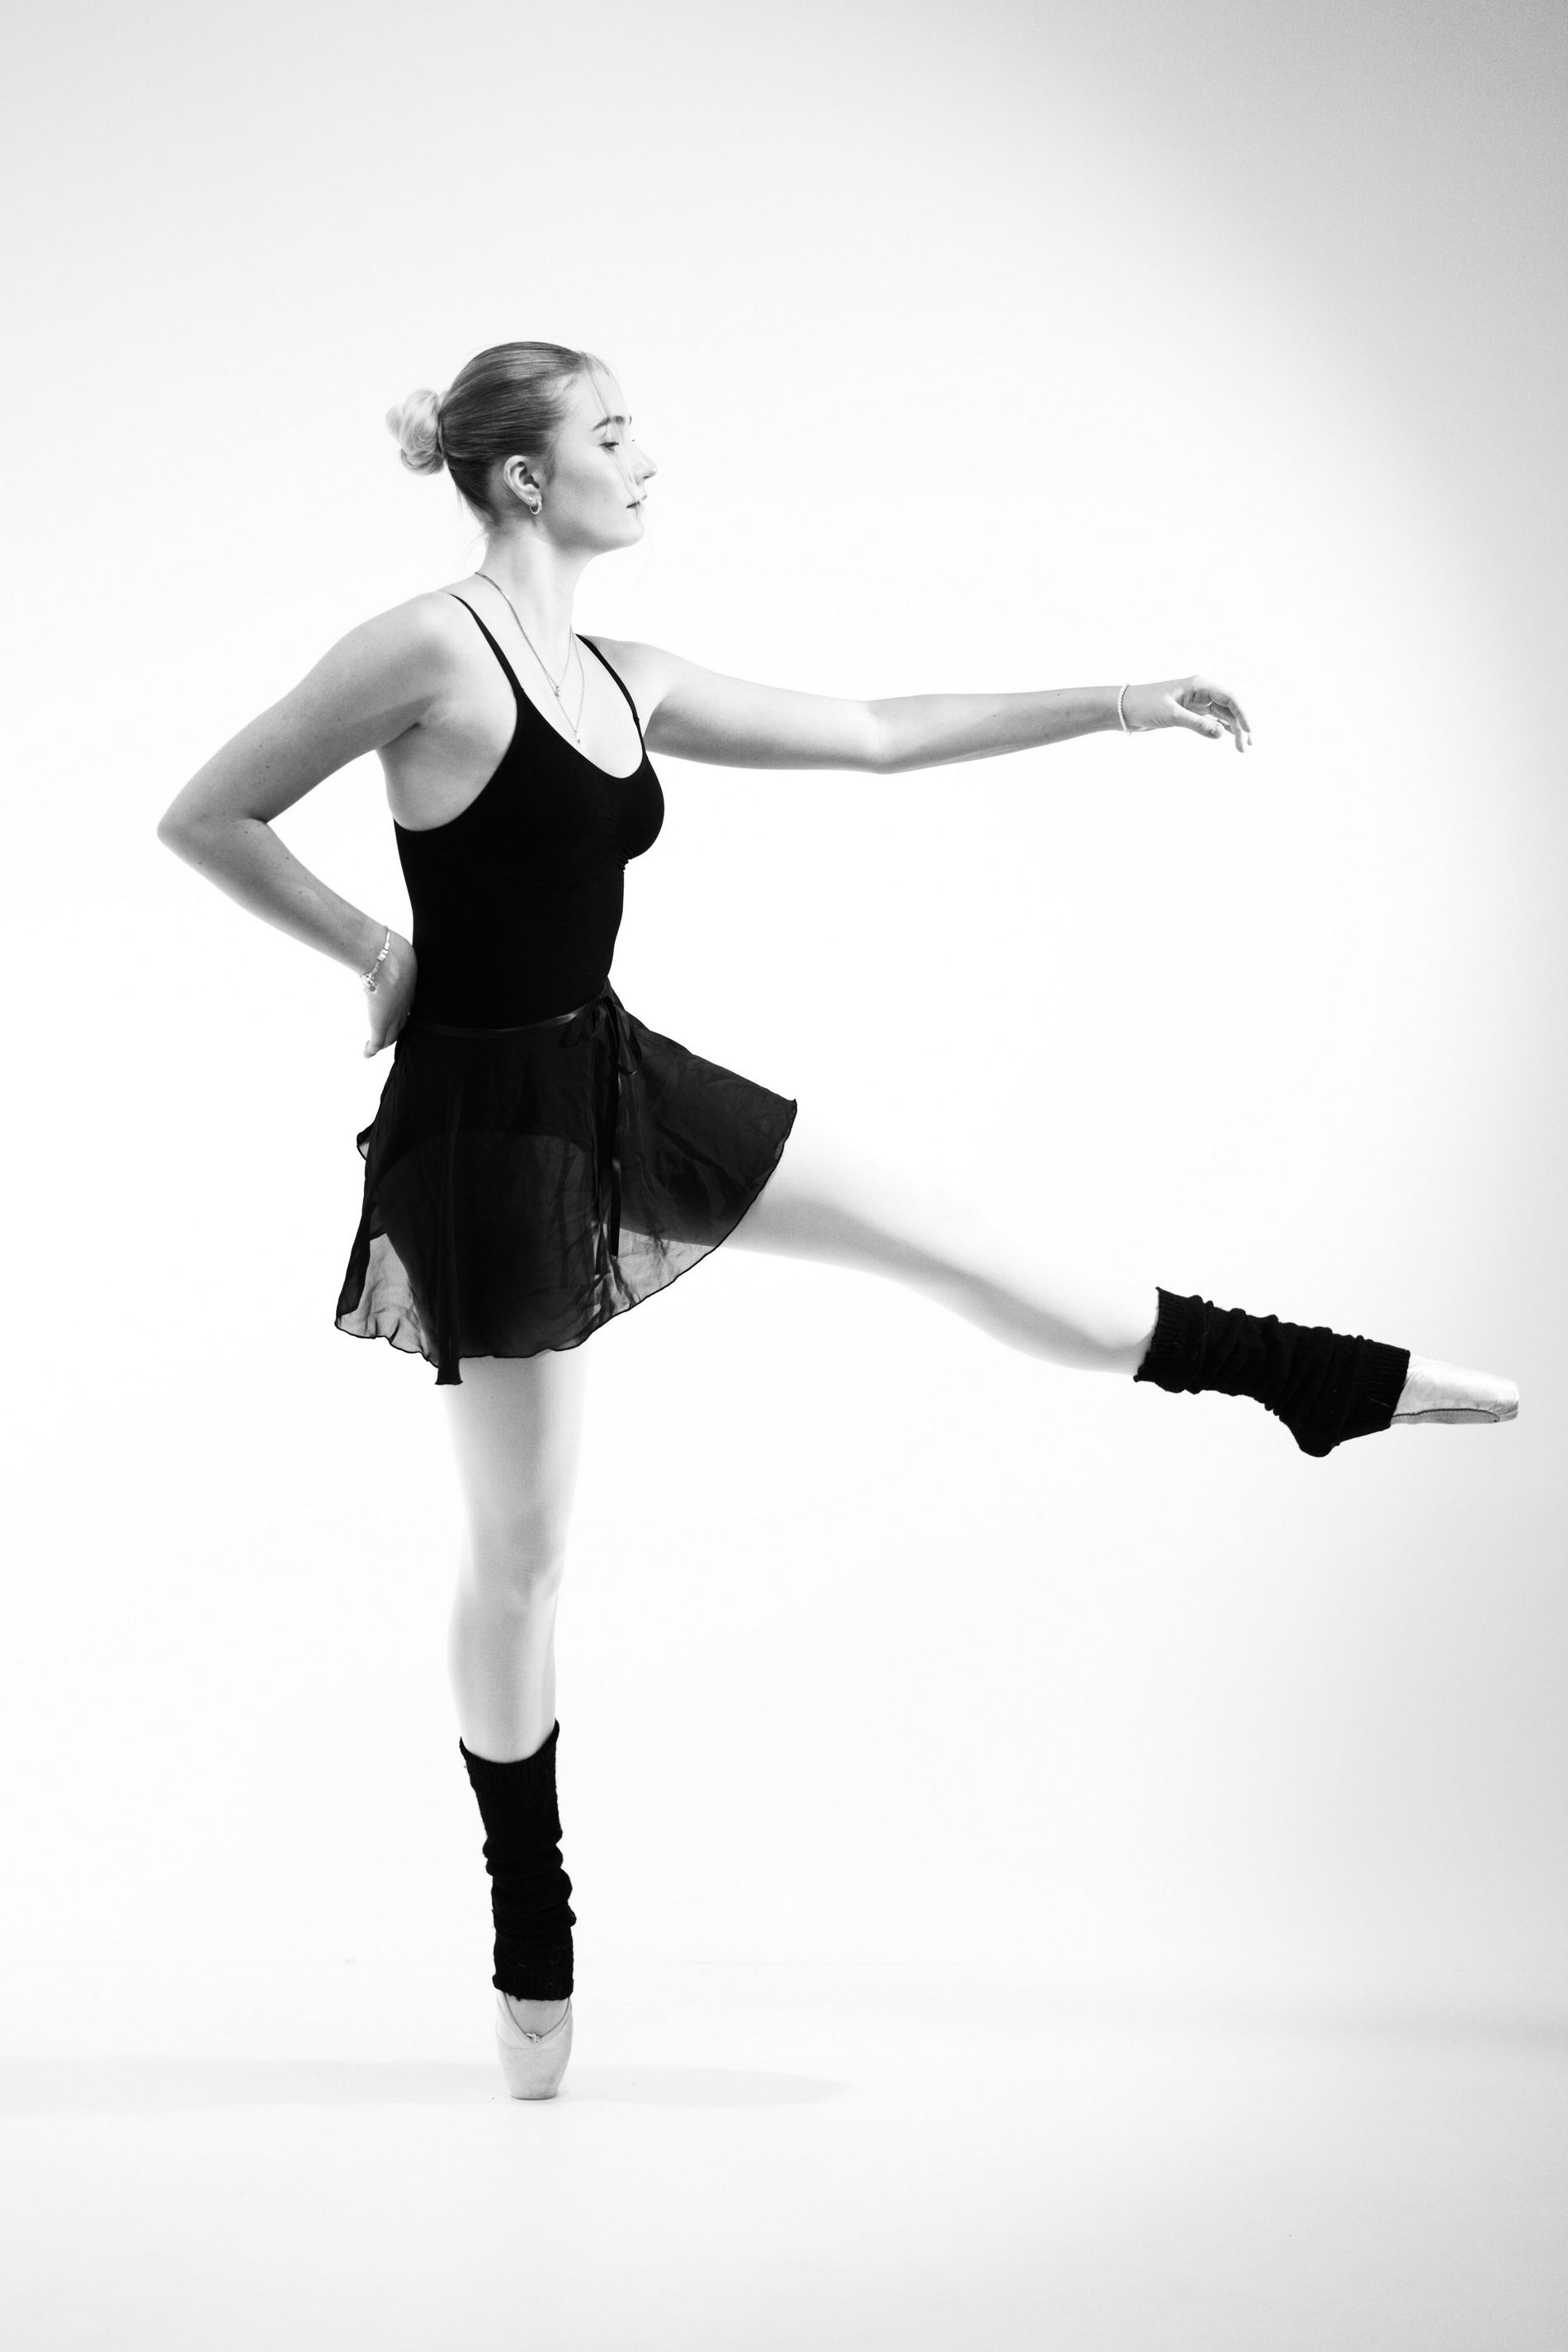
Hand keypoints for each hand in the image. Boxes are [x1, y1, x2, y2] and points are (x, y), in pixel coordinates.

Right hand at [363, 932, 416, 1056]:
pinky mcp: (381, 1022)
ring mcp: (394, 1015)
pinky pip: (377, 1041)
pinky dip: (371, 1049)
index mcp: (411, 988)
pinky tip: (366, 1054)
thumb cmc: (391, 948)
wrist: (385, 959)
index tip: (403, 1013)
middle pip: (404, 1023)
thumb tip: (379, 932)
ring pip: (391, 1034)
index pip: (409, 1005)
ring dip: (384, 1041)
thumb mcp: (396, 948)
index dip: (405, 1011)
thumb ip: (390, 947)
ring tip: (376, 1046)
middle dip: (399, 1029)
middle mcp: (405, 1004)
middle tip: (392, 1036)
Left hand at [1123, 675, 1250, 751]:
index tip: (1249, 732)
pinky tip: (1229, 739)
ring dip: (1233, 730)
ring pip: (1222, 715)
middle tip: (1245, 748)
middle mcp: (1202, 691)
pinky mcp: (1190, 712)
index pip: (1230, 698)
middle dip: (1240, 726)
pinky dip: (1221, 729)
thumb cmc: (1145, 705)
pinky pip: (1212, 720)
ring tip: (1242, 748)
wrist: (1125, 708)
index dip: (1243, 714)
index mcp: (1200, 685)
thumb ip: (1197, 724)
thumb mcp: (1171, 715)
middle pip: (1229, 708)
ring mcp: (1197, 702)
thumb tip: (1221, 735)